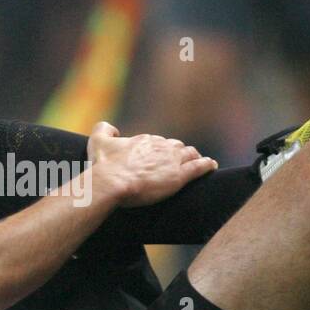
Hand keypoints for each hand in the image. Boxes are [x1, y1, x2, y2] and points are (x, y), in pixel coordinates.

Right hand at [87, 122, 217, 207]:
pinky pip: (199, 167)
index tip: (159, 157)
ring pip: (190, 154)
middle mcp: (161, 147)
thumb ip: (103, 128)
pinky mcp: (179, 176)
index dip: (160, 149)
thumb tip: (111, 127)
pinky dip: (207, 165)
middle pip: (176, 147)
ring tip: (198, 162)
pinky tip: (212, 166)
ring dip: (194, 157)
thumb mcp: (97, 141)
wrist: (112, 182)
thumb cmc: (104, 164)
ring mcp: (172, 161)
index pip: (159, 142)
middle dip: (179, 152)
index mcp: (145, 140)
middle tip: (180, 160)